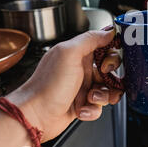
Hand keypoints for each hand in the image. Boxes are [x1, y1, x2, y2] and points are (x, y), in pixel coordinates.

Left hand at [7, 28, 122, 141]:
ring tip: (91, 98)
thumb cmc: (47, 85)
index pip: (104, 47)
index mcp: (78, 53)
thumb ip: (90, 39)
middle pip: (111, 70)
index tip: (108, 62)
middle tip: (102, 79)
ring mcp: (83, 88)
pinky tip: (81, 109)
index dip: (112, 54)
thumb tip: (109, 31)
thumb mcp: (69, 53)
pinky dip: (93, 110)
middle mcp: (81, 69)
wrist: (35, 115)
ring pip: (108, 90)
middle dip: (112, 77)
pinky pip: (99, 107)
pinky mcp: (82, 104)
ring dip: (104, 96)